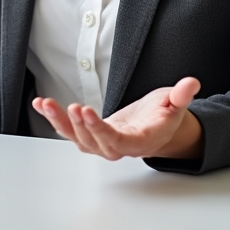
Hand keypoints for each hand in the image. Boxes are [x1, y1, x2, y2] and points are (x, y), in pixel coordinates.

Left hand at [32, 77, 203, 161]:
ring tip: (46, 104)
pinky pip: (69, 130)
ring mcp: (101, 143)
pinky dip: (53, 118)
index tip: (86, 111)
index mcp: (139, 141)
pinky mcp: (90, 135)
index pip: (118, 140)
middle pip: (95, 144)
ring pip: (78, 139)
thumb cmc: (164, 116)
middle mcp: (118, 147)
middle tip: (72, 107)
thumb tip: (191, 83)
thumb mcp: (176, 105)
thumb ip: (181, 96)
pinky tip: (39, 103)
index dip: (100, 130)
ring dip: (61, 122)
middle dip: (80, 127)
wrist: (156, 127)